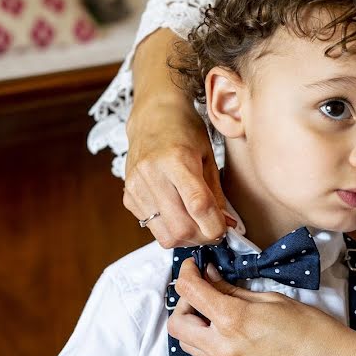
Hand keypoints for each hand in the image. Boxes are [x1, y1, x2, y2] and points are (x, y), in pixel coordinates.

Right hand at [122, 28, 232, 247]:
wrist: (152, 117)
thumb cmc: (185, 132)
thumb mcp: (208, 157)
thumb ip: (216, 194)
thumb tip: (227, 224)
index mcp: (177, 160)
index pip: (199, 205)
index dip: (216, 226)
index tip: (226, 229)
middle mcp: (152, 174)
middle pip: (181, 227)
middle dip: (203, 237)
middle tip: (214, 230)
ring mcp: (137, 187)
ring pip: (165, 235)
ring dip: (187, 238)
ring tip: (198, 225)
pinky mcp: (128, 196)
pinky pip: (152, 227)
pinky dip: (170, 228)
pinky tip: (178, 214)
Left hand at [167, 260, 355, 355]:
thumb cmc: (314, 332)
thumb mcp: (274, 300)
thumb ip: (237, 291)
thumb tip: (213, 279)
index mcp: (233, 320)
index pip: (190, 292)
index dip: (186, 272)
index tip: (193, 265)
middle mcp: (223, 346)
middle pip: (177, 323)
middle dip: (183, 301)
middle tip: (204, 287)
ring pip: (186, 343)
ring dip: (191, 321)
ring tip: (214, 306)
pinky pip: (204, 354)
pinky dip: (204, 336)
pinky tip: (225, 324)